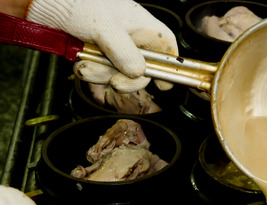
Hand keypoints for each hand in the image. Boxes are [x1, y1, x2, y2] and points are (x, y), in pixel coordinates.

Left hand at [26, 0, 177, 92]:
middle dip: (128, 79)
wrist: (48, 4)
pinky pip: (102, 72)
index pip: (166, 48)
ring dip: (103, 75)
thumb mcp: (105, 29)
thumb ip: (125, 52)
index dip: (168, 67)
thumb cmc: (80, 4)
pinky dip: (92, 72)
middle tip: (116, 83)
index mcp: (143, 26)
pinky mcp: (99, 54)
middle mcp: (132, 38)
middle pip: (143, 69)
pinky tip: (82, 64)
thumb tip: (139, 72)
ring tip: (87, 67)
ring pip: (120, 73)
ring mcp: (115, 47)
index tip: (163, 84)